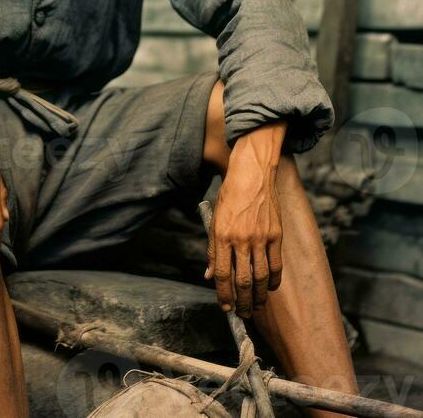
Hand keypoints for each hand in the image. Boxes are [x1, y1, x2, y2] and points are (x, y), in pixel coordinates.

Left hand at [204, 135, 283, 317]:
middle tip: (242, 314)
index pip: (222, 274)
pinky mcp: (276, 235)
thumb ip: (212, 250)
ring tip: (256, 306)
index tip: (225, 307)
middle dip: (242, 302)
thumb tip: (209, 276)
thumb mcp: (214, 220)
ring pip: (262, 277)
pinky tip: (270, 288)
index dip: (223, 294)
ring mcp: (261, 237)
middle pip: (244, 281)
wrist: (252, 173)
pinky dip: (274, 281)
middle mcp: (242, 239)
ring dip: (259, 297)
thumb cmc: (230, 196)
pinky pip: (276, 265)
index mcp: (222, 235)